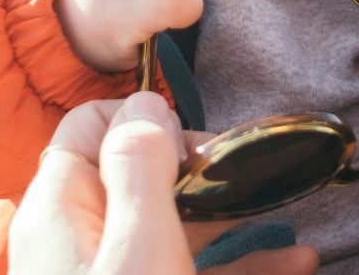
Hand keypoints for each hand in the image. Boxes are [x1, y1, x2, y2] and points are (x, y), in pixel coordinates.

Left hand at [9, 93, 318, 274]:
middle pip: (139, 177)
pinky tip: (297, 266)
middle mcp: (82, 243)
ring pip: (175, 232)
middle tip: (257, 177)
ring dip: (236, 222)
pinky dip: (241, 269)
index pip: (89, 127)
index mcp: (61, 210)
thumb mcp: (138, 245)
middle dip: (204, 171)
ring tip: (296, 221)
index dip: (146, 119)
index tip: (200, 145)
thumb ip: (141, 168)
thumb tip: (144, 101)